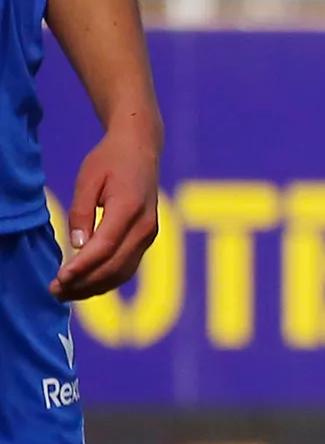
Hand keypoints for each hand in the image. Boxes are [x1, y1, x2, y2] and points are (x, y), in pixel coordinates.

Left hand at [53, 119, 160, 300]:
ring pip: (123, 271)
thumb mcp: (88, 179)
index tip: (60, 278)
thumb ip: (82, 212)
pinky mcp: (147, 238)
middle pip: (115, 265)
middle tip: (55, 291)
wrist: (141, 149)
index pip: (105, 246)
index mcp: (130, 208)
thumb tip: (77, 245)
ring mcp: (149, 234)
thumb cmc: (110, 161)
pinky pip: (128, 266)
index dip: (82, 266)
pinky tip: (86, 285)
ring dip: (95, 287)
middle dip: (85, 283)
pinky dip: (107, 280)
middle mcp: (145, 226)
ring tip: (67, 293)